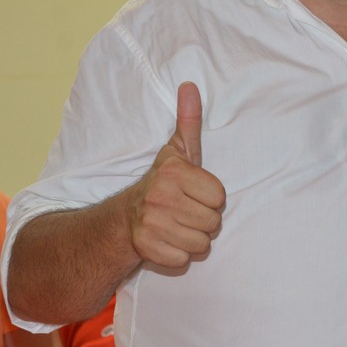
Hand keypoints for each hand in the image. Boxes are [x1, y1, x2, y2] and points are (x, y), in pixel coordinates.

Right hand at [126, 82, 225, 268]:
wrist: (126, 216)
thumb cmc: (165, 182)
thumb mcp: (179, 151)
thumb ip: (189, 120)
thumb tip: (190, 85)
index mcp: (173, 173)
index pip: (221, 198)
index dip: (212, 198)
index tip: (195, 192)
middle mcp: (159, 197)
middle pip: (214, 223)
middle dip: (205, 220)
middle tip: (186, 211)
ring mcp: (151, 225)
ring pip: (202, 244)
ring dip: (195, 239)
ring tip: (179, 225)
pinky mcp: (146, 250)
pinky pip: (185, 260)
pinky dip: (180, 255)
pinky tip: (168, 240)